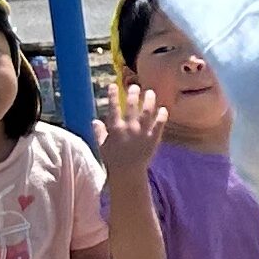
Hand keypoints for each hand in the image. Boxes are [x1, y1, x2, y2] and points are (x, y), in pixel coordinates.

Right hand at [97, 74, 166, 196]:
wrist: (128, 173)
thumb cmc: (113, 159)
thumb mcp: (102, 146)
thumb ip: (99, 133)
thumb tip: (95, 121)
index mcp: (115, 128)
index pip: (113, 108)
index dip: (113, 95)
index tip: (113, 85)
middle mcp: (129, 128)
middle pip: (132, 106)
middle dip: (133, 94)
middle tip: (135, 86)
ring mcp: (142, 132)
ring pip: (147, 112)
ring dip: (149, 101)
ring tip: (150, 93)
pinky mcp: (153, 138)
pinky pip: (159, 124)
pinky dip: (162, 116)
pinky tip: (163, 109)